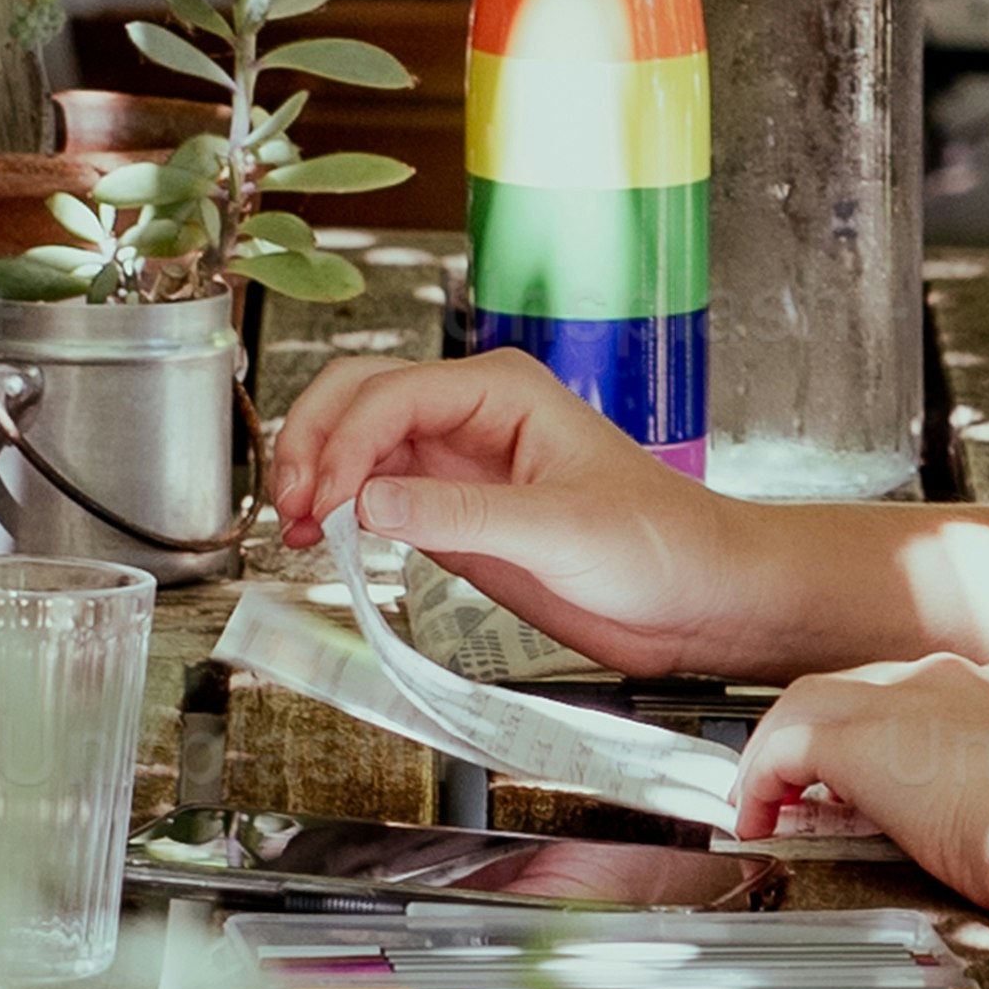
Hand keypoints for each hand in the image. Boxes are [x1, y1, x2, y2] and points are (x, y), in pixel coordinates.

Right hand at [264, 347, 759, 668]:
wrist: (697, 599)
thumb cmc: (662, 543)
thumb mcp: (563, 529)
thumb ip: (462, 515)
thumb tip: (369, 501)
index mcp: (503, 390)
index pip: (393, 395)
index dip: (343, 444)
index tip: (321, 503)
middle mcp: (471, 417)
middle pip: (359, 401)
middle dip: (314, 444)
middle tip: (291, 508)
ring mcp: (457, 466)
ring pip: (358, 446)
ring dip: (316, 477)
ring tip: (293, 528)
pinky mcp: (453, 516)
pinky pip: (376, 498)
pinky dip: (339, 515)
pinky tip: (322, 541)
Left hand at [731, 656, 988, 908]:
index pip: (921, 695)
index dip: (885, 731)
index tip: (875, 773)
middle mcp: (950, 682)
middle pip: (856, 690)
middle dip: (822, 732)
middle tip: (800, 783)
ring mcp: (903, 702)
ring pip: (809, 705)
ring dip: (779, 751)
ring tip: (766, 801)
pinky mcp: (862, 742)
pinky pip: (782, 750)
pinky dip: (759, 782)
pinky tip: (757, 822)